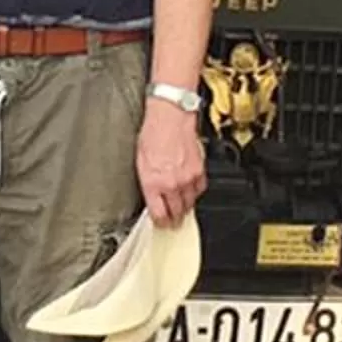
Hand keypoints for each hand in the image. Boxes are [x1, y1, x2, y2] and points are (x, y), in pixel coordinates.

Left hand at [136, 97, 205, 225]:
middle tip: (173, 223)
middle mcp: (171, 183)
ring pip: (190, 204)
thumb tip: (152, 196)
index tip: (161, 224)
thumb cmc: (153, 133)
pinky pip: (200, 190)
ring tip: (181, 208)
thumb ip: (148, 182)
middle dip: (174, 220)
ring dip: (185, 207)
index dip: (160, 223)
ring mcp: (187, 178)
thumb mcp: (140, 161)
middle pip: (176, 212)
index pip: (159, 215)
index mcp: (152, 183)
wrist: (171, 117)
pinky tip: (190, 191)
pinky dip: (195, 192)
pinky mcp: (199, 171)